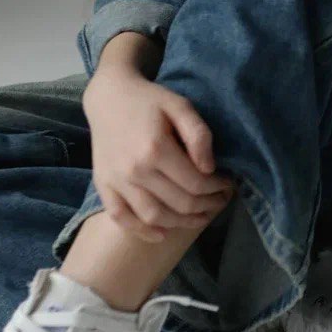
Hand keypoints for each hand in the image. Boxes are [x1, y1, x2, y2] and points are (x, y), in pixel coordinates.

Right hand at [82, 70, 236, 242]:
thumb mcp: (180, 106)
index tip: (228, 184)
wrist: (108, 98)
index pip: (196, 183)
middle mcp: (134, 170)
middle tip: (220, 201)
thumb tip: (209, 169)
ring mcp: (116, 181)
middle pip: (179, 204)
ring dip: (182, 223)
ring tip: (200, 217)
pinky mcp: (103, 186)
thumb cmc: (149, 101)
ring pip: (154, 217)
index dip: (217, 188)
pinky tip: (162, 234)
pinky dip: (143, 231)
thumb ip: (198, 135)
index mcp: (155, 149)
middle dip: (206, 207)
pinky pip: (121, 218)